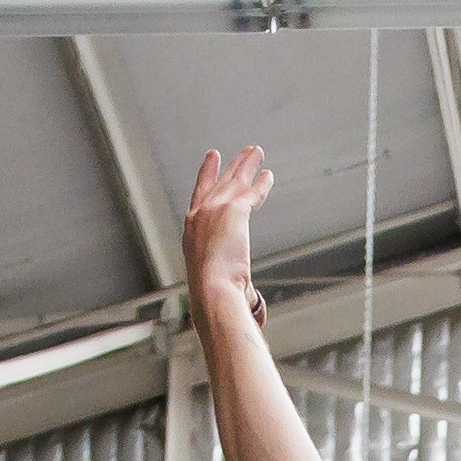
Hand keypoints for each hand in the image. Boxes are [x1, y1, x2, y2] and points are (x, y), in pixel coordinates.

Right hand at [182, 146, 270, 305]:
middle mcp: (200, 213)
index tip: (213, 157)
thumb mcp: (217, 280)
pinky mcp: (234, 210)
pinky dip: (262, 184)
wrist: (211, 289)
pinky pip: (253, 194)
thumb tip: (254, 308)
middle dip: (233, 165)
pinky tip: (269, 175)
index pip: (200, 193)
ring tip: (257, 152)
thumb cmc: (212, 293)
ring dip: (248, 165)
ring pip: (235, 181)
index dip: (207, 174)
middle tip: (243, 152)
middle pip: (220, 181)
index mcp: (191, 227)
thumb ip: (233, 282)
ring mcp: (215, 209)